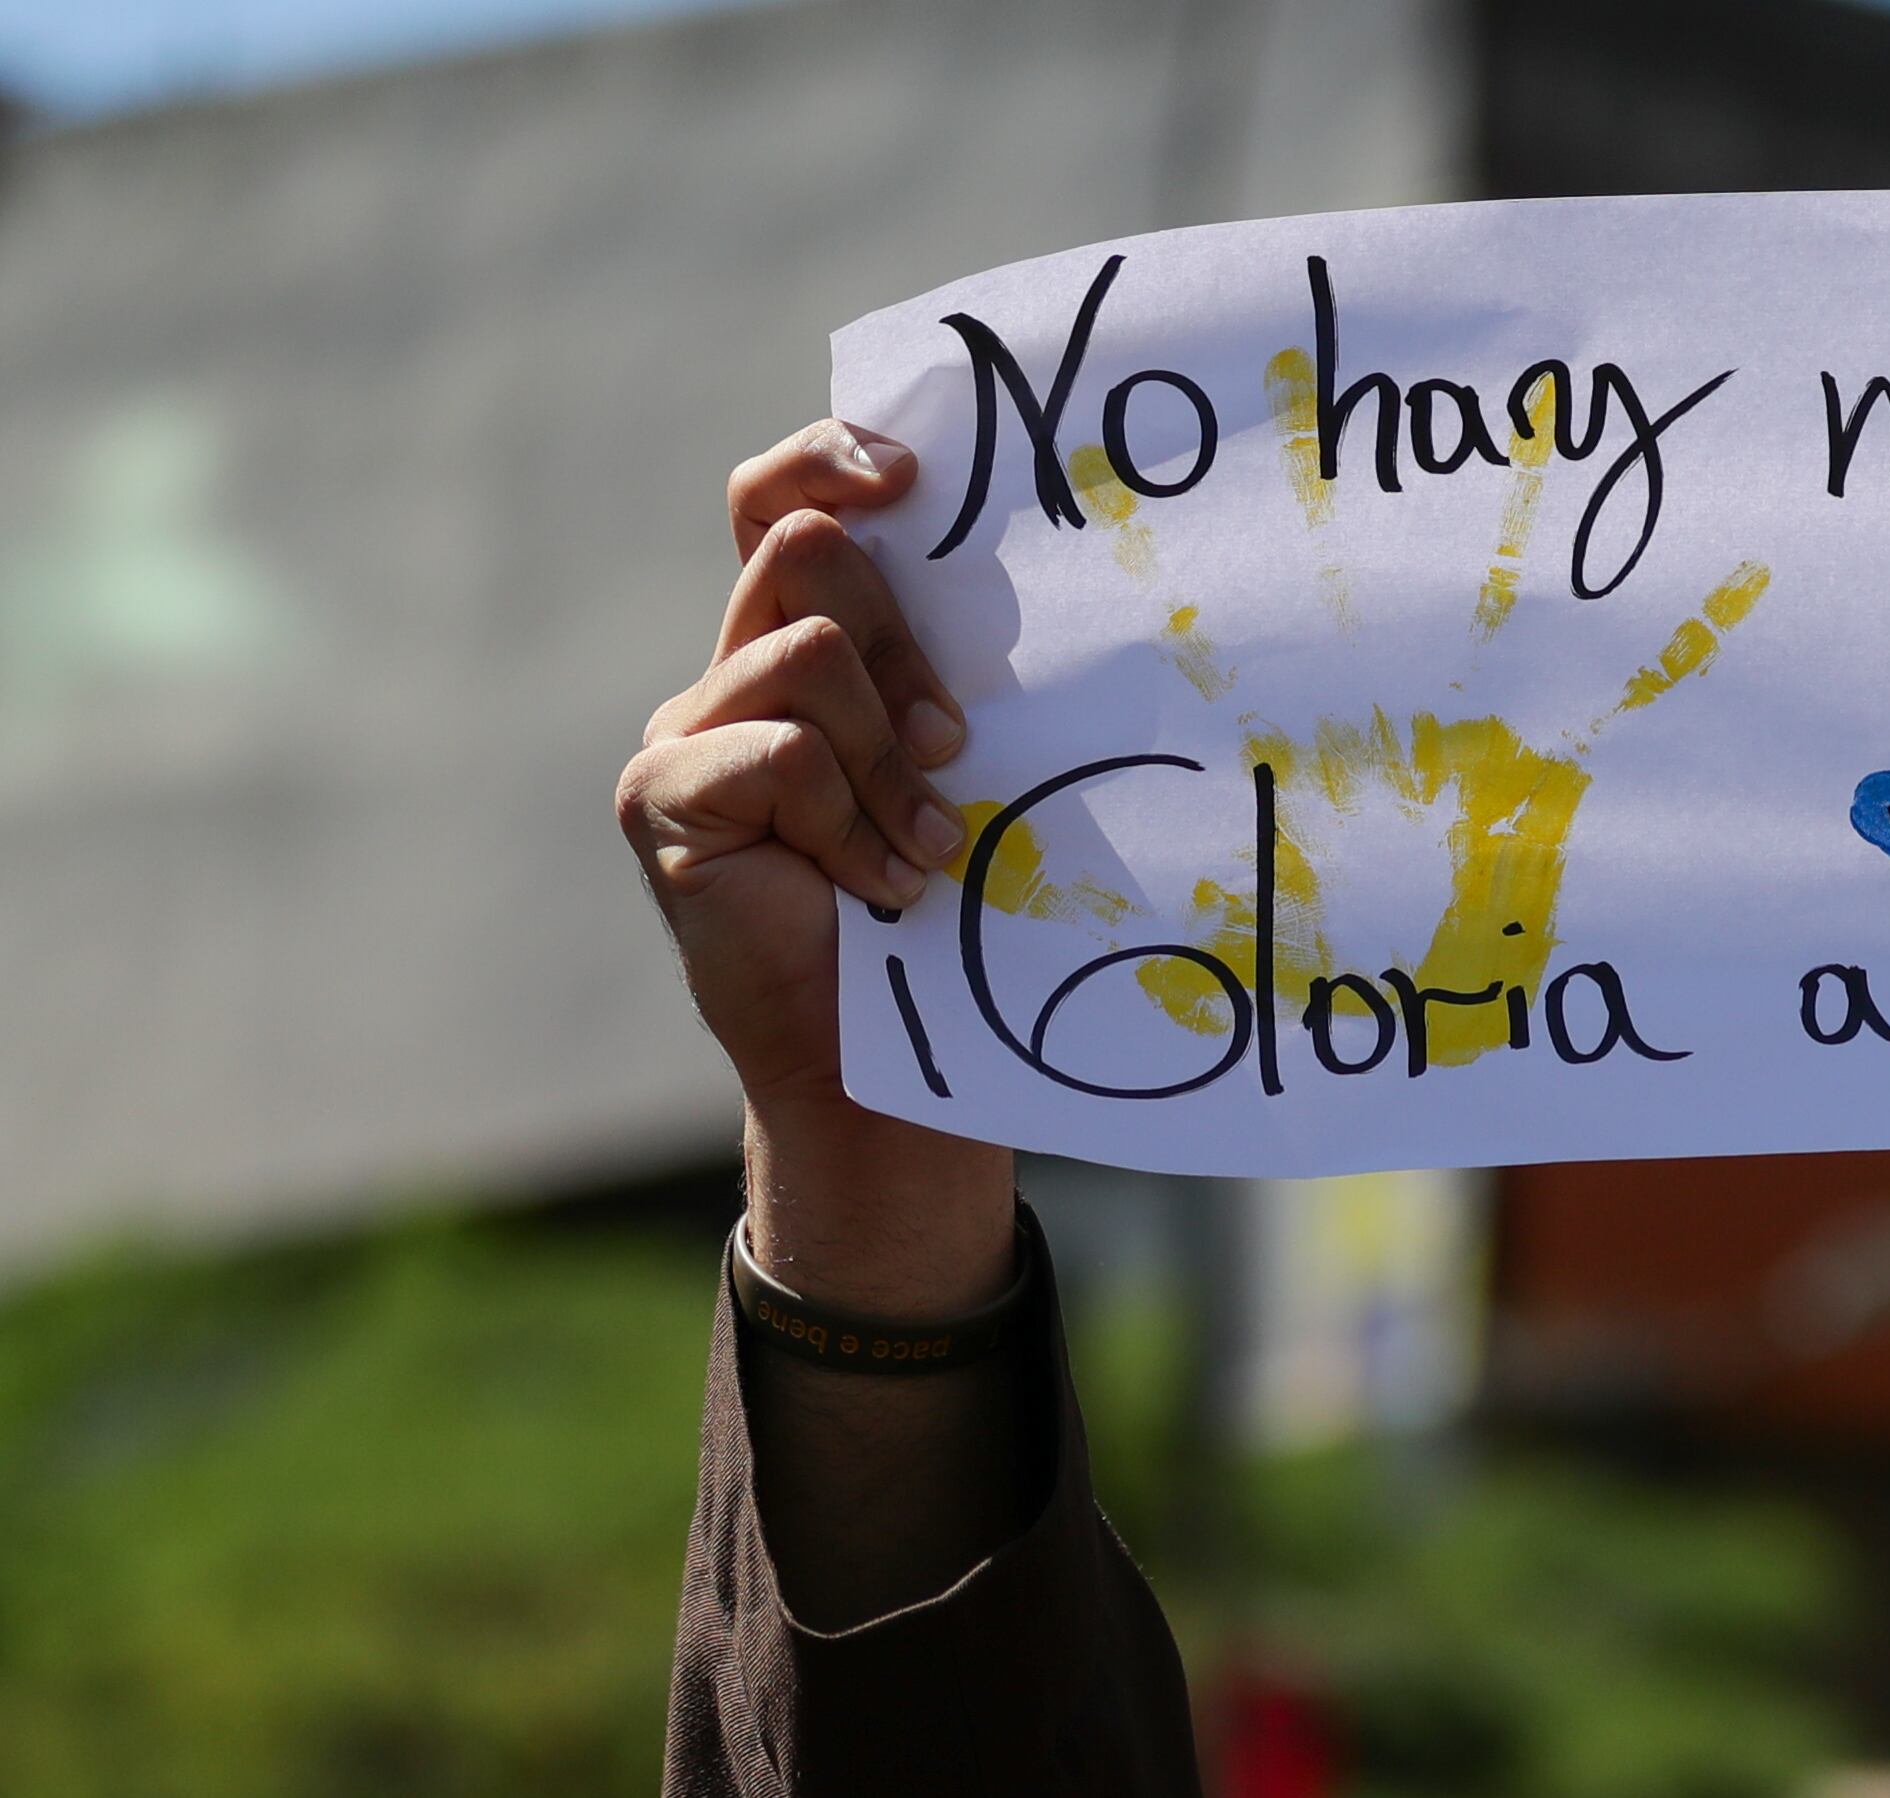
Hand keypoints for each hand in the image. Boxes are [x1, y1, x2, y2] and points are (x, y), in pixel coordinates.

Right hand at [614, 421, 1014, 1316]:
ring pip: (806, 656)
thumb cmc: (950, 917)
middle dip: (903, 644)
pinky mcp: (660, 798)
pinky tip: (875, 888)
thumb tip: (1047, 587)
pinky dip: (848, 822)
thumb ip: (955, 682)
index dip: (829, 461)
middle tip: (954, 748)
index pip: (782, 501)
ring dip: (887, 759)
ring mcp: (686, 733)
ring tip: (921, 847)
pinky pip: (778, 753)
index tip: (910, 473)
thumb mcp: (966, 776)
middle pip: (807, 554)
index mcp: (803, 645)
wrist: (890, 1063)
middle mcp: (732, 672)